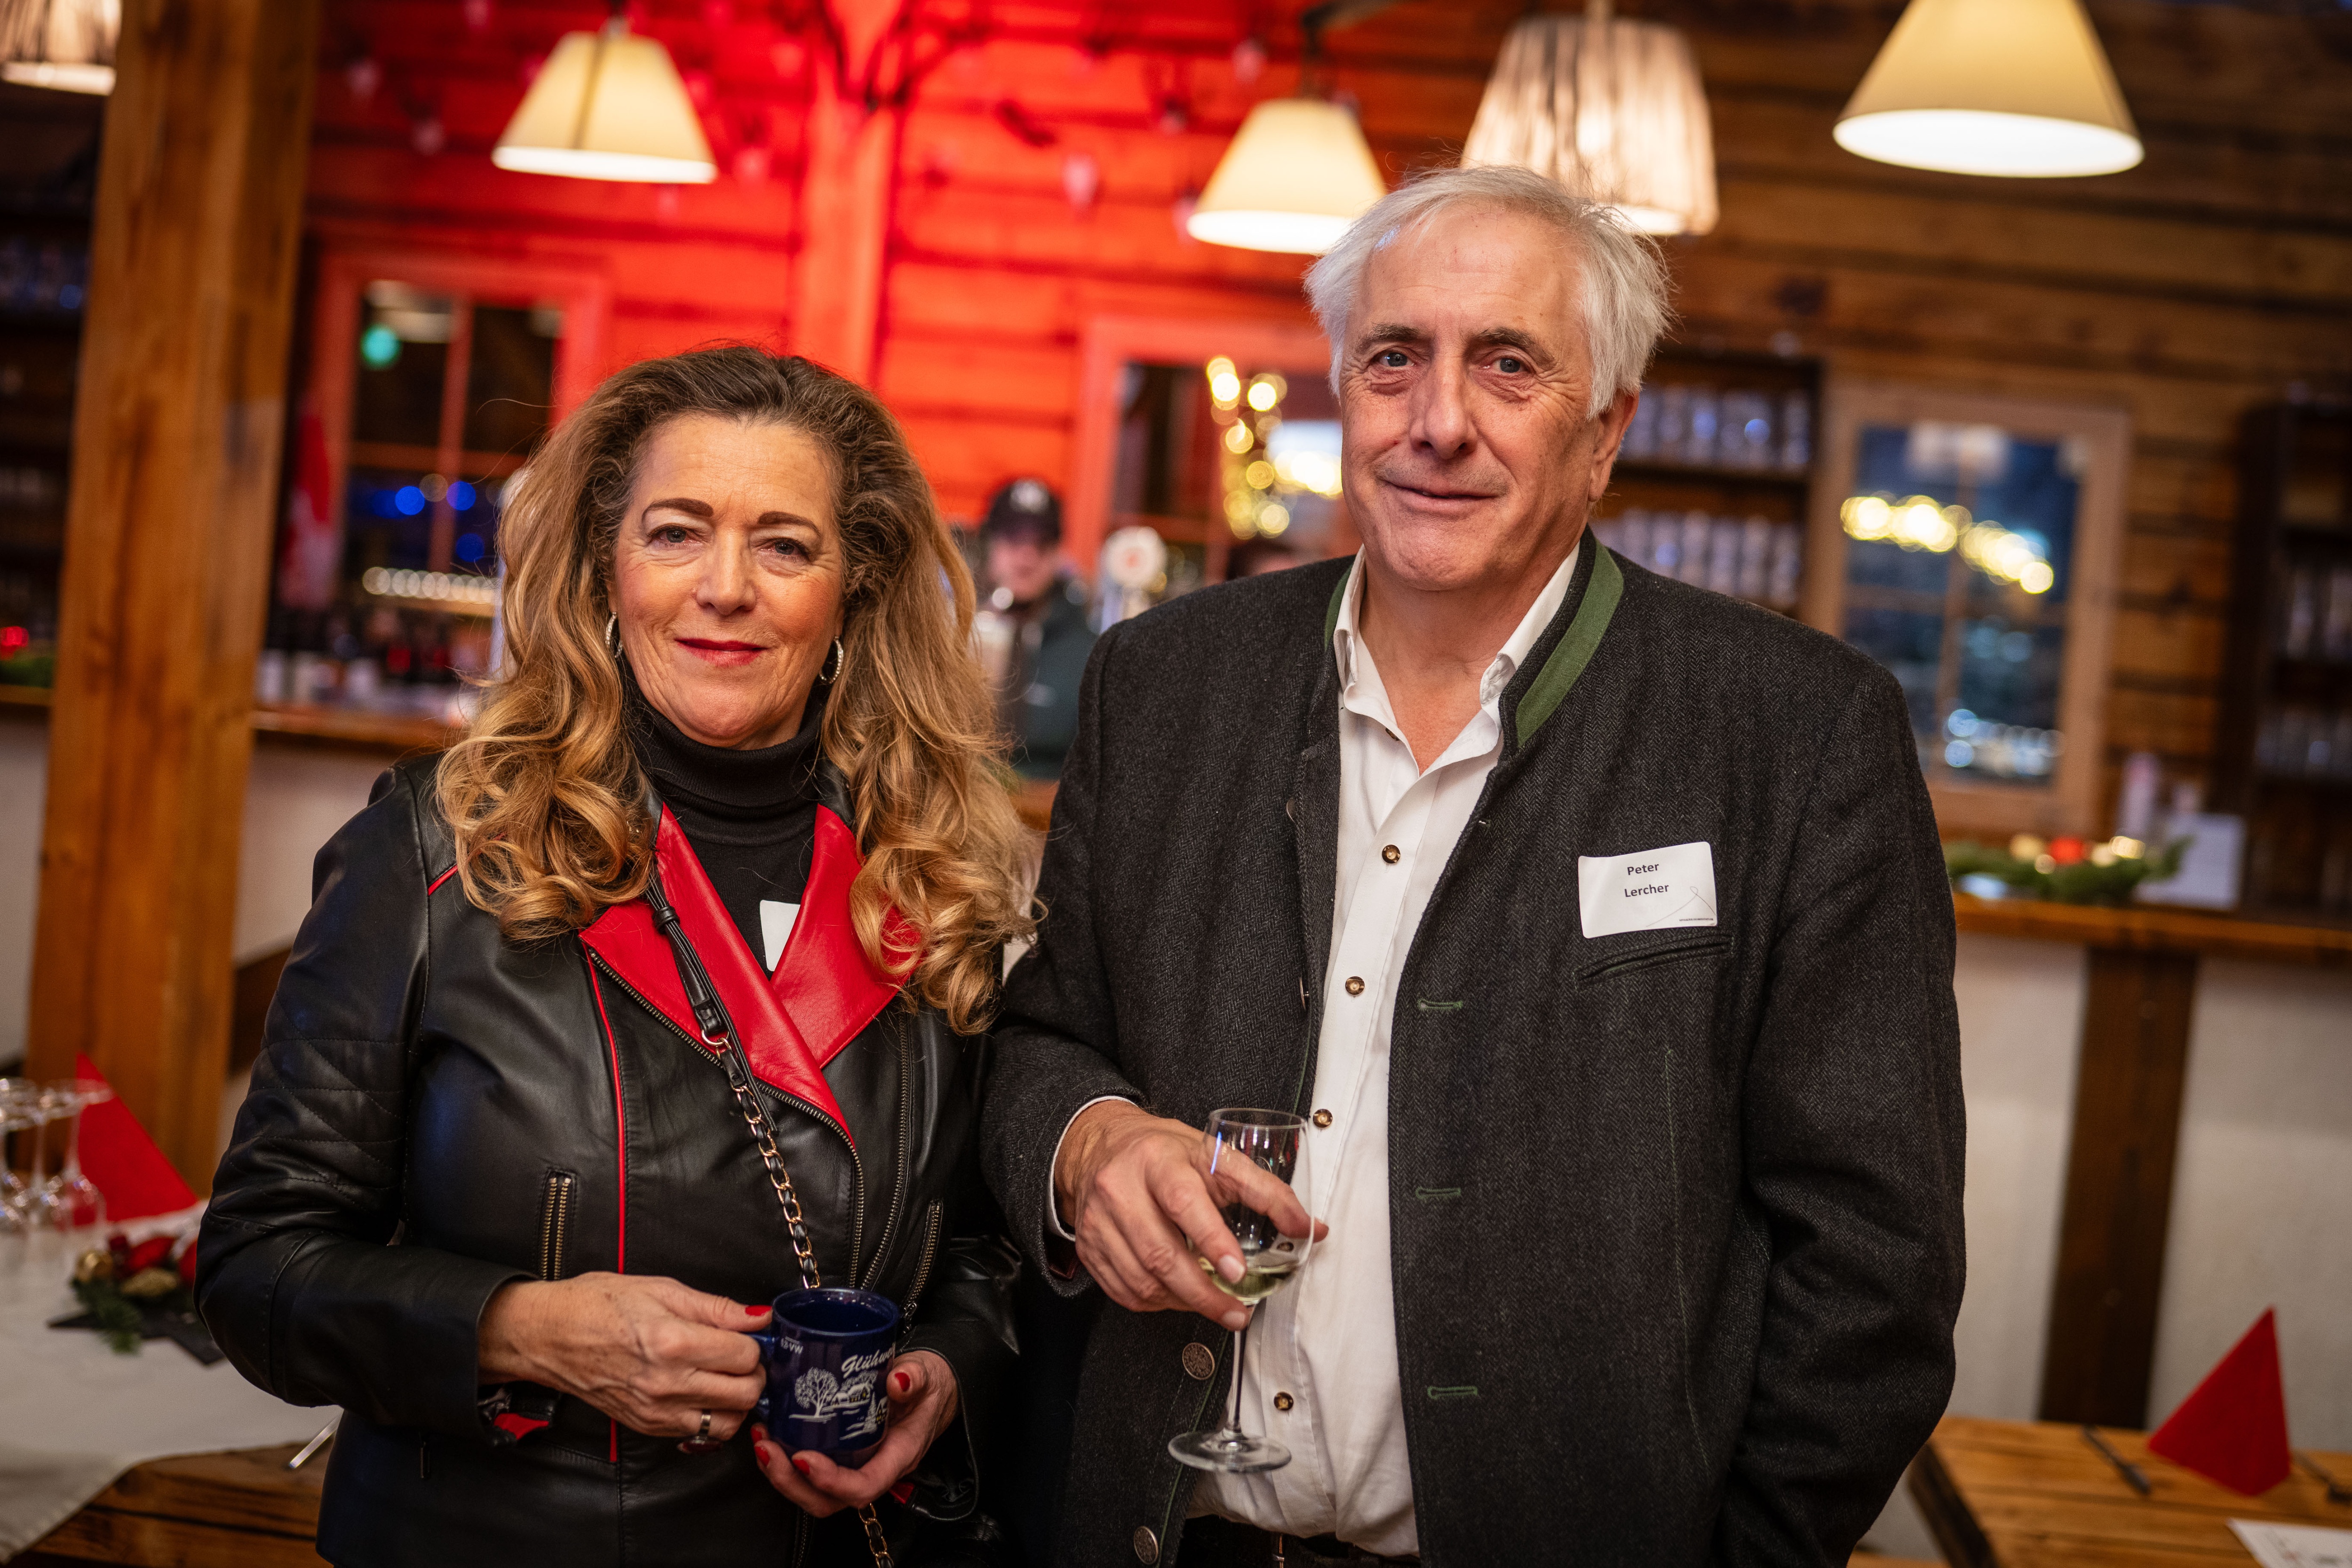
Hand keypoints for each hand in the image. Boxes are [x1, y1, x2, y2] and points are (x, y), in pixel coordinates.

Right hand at [476, 1272, 770, 1441]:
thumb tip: (758, 1317)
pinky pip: (698, 1432)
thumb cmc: (597, 1305)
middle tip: (741, 1355)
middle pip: (744, 1394)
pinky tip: (701, 1391)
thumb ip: (715, 1307)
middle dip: (753, 1373)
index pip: (745, 1356)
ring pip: (727, 1423)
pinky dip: (711, 1416)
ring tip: (724, 1376)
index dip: (754, 1342)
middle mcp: (667, 1383)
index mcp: (673, 1342)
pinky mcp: (646, 1426)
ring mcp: (656, 1411)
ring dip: (736, 1400)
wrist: (548, 1336)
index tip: (747, 1334)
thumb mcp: (660, 1289)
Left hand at [750, 1350, 958, 1516]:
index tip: (804, 1459)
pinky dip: (785, 1460)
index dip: (831, 1481)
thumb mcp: (927, 1377)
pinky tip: (771, 1435)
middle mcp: (873, 1468)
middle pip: (829, 1500)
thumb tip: (899, 1380)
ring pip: (814, 1492)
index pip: (863, 1486)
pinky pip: (810, 1472)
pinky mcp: (841, 1455)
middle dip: (792, 1482)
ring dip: (781, 1474)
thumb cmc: (929, 1387)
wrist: (930, 1390)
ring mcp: (855, 1465)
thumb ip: (914, 1379)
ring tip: (762, 1442)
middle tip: (768, 1450)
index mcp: (898, 1456)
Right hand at [1052, 1100, 1320, 1328]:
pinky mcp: (1089, 1247)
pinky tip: (1179, 1297)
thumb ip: (1265, 1191)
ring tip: (1216, 1306)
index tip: (1237, 1269)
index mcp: (1158, 1160)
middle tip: (1237, 1311)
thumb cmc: (1166, 1153)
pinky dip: (1157, 1303)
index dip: (1212, 1238)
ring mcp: (1099, 1221)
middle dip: (1204, 1293)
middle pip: (1160, 1252)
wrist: (1102, 1146)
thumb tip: (1310, 1229)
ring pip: (1142, 1280)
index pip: (1183, 1201)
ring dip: (1184, 1303)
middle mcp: (1121, 1189)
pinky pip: (1125, 1291)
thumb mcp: (1216, 1156)